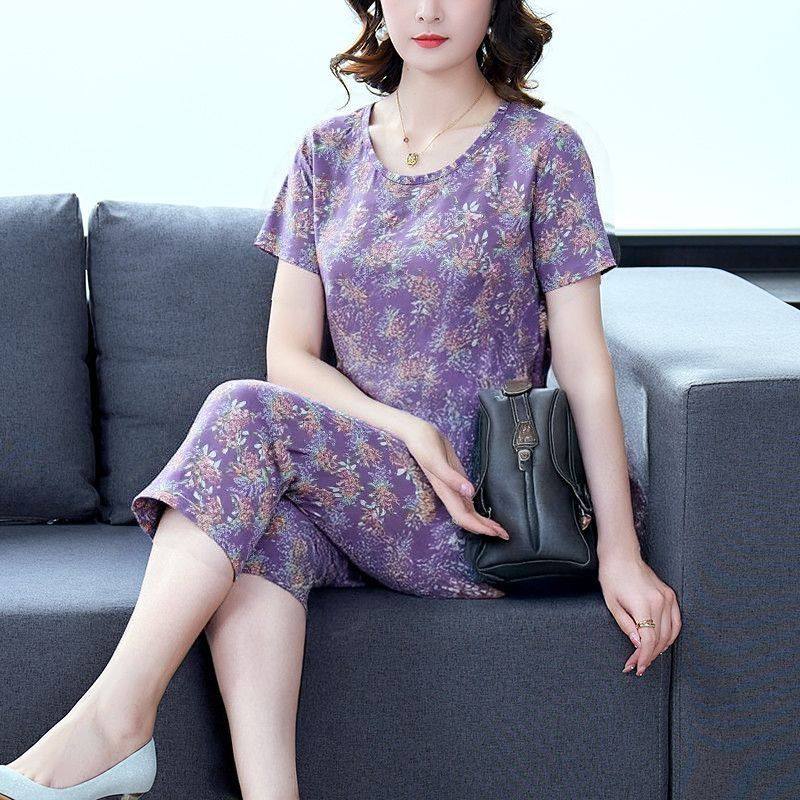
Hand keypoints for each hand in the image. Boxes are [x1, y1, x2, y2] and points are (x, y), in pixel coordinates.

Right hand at [402, 420, 508, 539]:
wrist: (417, 433)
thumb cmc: (424, 444)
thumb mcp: (435, 460)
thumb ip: (451, 477)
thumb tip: (470, 492)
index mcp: (445, 491)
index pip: (463, 517)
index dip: (479, 527)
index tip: (495, 533)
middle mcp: (449, 493)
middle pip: (468, 518)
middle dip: (485, 529)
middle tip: (504, 535)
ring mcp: (452, 487)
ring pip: (468, 511)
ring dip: (482, 522)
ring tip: (498, 529)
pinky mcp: (455, 479)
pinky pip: (466, 500)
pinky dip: (476, 510)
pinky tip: (483, 513)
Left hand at [597, 548, 681, 675]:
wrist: (622, 555)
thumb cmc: (612, 576)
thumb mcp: (612, 604)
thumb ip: (626, 626)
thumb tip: (638, 644)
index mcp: (644, 605)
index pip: (649, 640)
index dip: (643, 657)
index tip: (636, 666)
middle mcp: (660, 602)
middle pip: (660, 639)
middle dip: (649, 656)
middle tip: (637, 665)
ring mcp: (668, 598)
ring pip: (671, 633)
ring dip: (660, 648)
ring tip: (648, 657)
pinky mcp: (670, 595)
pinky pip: (676, 621)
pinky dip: (671, 635)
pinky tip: (661, 643)